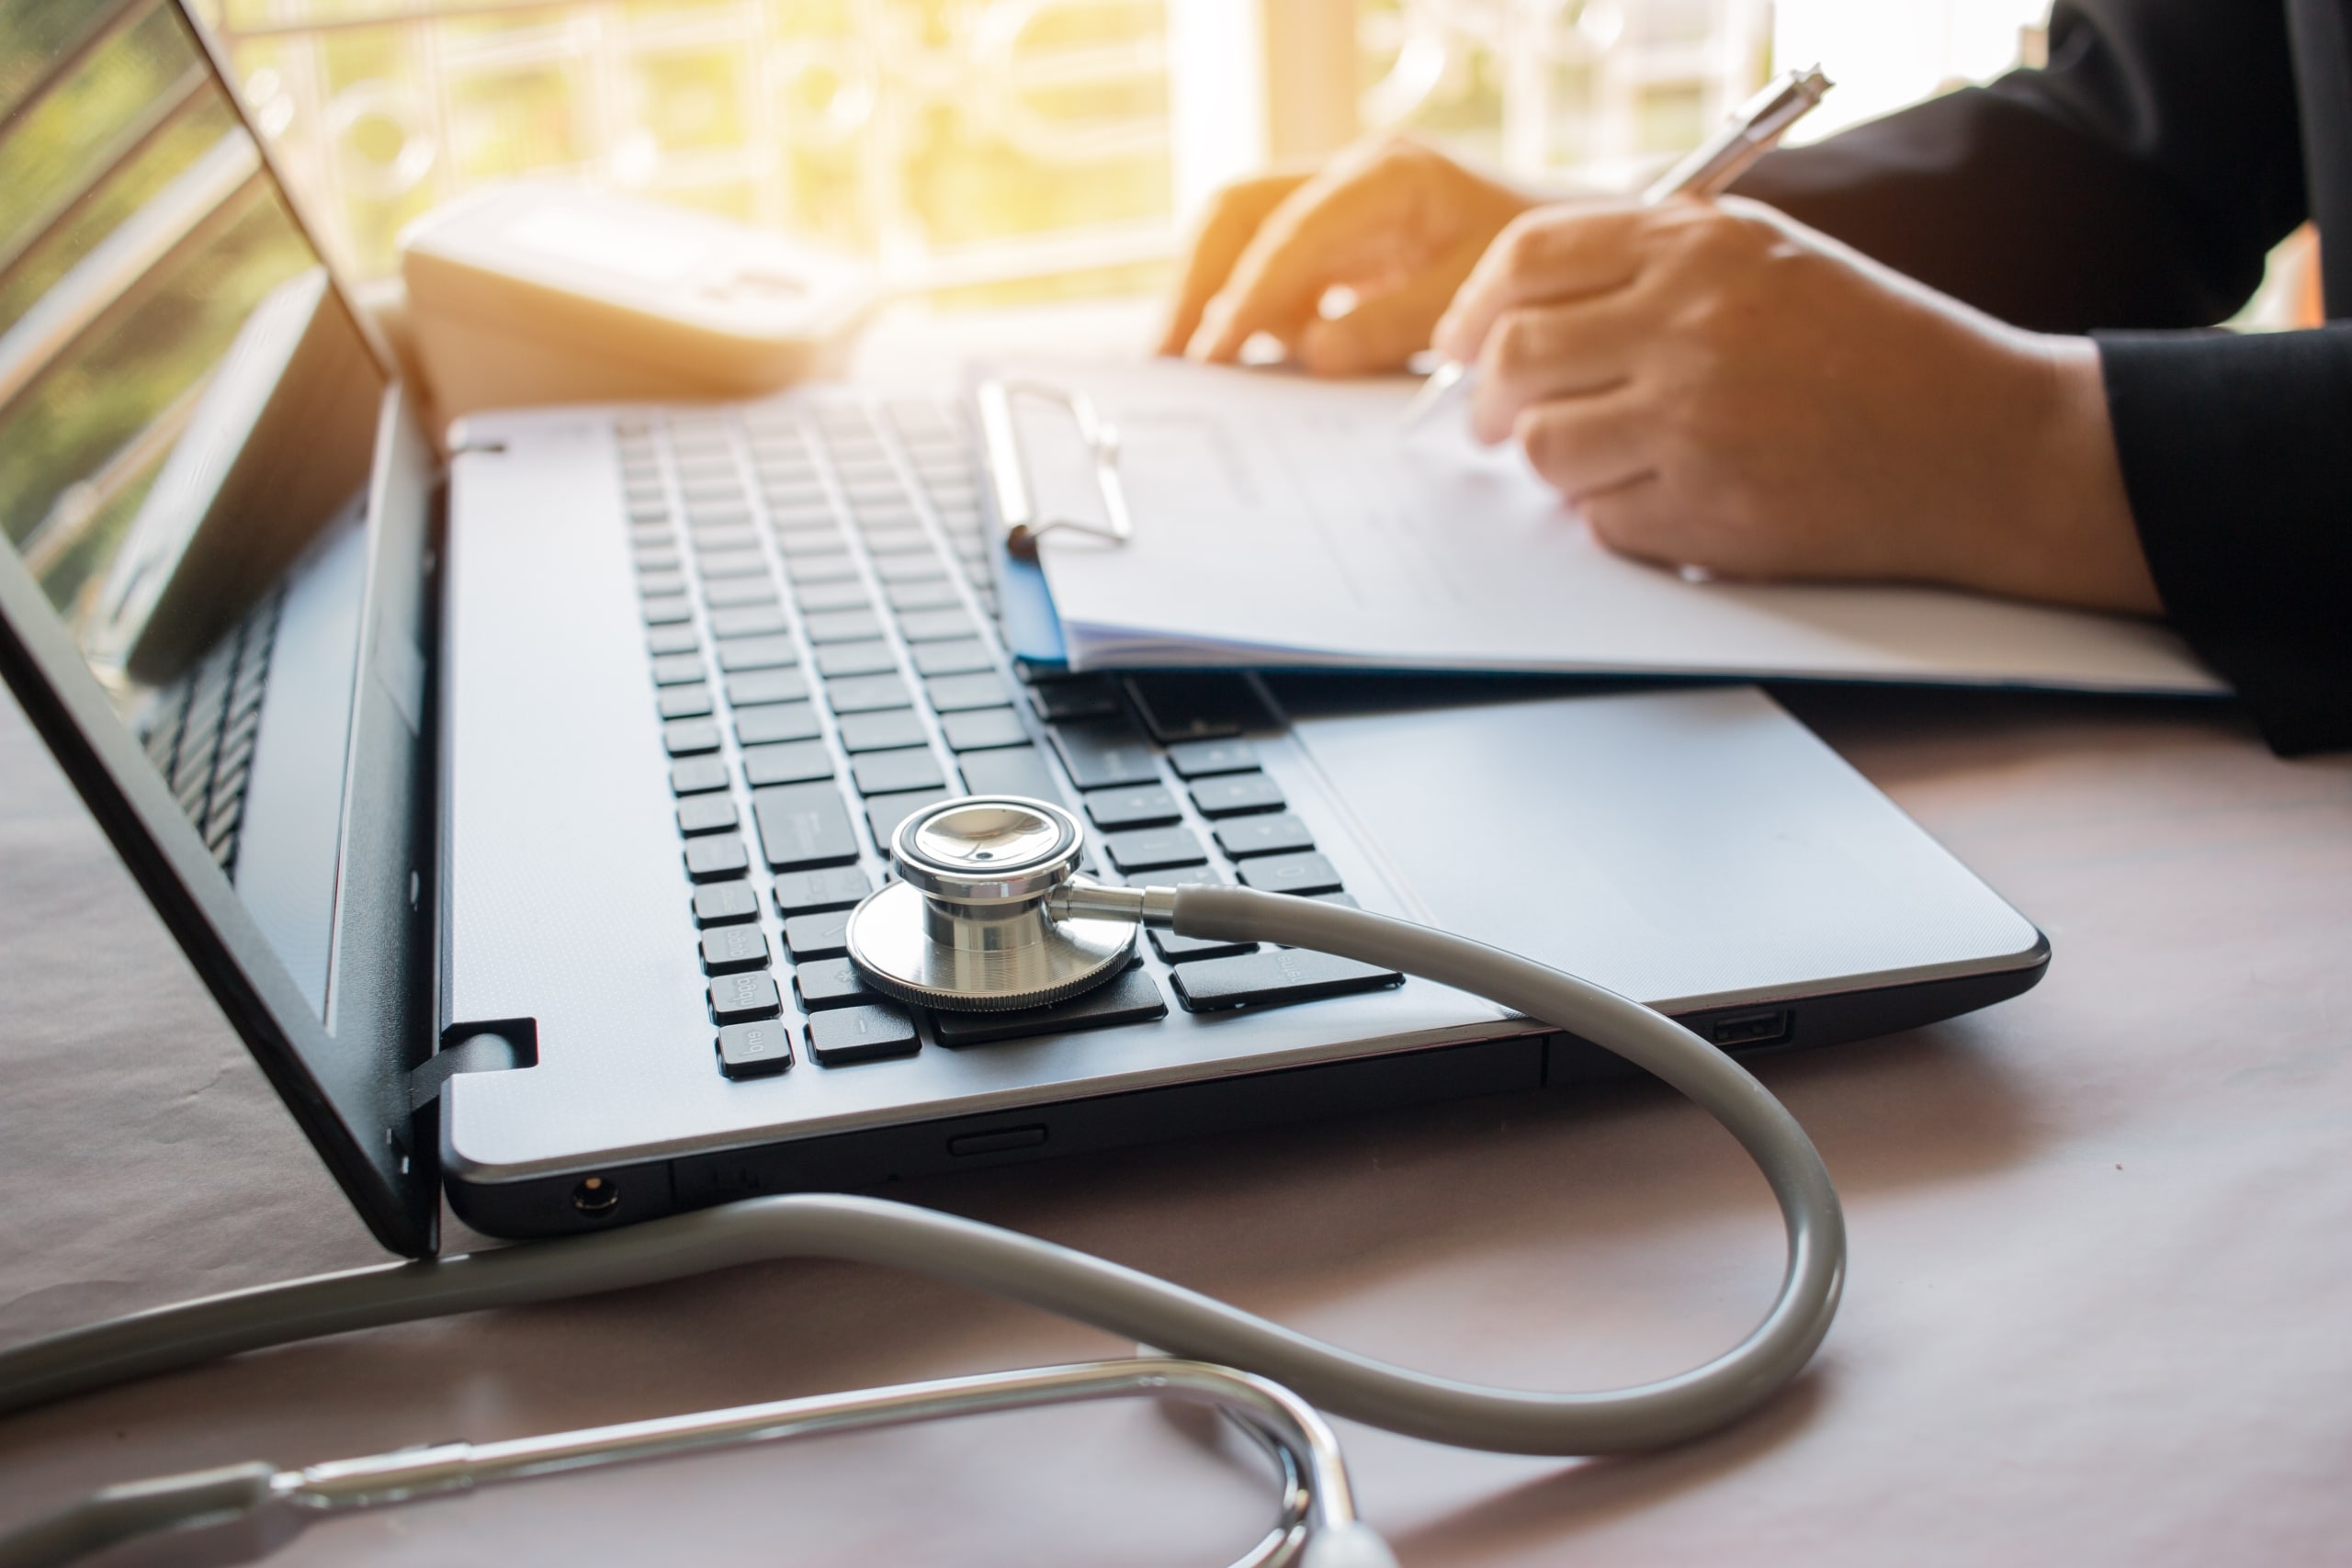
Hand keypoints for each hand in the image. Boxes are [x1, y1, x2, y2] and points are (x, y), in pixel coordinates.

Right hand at [1160, 138, 1535, 375]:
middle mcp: (1349, 177)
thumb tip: (1316, 354)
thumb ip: (1396, 324)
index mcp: (1389, 176)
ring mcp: (1335, 206)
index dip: (1247, 293)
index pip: (1291, 229)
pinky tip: (1240, 363)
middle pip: (1237, 210)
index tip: (1216, 353)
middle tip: (1169, 357)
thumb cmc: (1535, 267)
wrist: (1575, 251)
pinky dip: (1247, 312)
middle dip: (1195, 282)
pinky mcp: (1333, 242)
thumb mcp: (1475, 299)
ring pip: (1239, 236)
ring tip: (1192, 367)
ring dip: (1211, 297)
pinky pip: (1268, 268)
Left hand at [1432, 198, 2162, 615]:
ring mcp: (1696, 423)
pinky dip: (1618, 517)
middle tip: (1497, 421)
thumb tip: (1515, 315)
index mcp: (1699, 247)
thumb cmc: (1877, 352)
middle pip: (1514, 359)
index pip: (1529, 259)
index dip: (1475, 306)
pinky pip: (1602, 522)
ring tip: (1606, 459)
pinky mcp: (1709, 511)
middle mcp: (1690, 325)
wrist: (1986, 445)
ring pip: (1546, 450)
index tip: (1461, 342)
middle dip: (1487, 400)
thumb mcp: (1768, 261)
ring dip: (1557, 463)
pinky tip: (1674, 497)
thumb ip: (1651, 268)